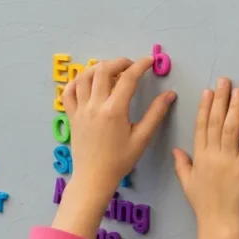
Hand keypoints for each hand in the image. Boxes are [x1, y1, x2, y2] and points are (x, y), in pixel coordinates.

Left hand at [62, 57, 175, 208]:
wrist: (94, 177)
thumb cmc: (120, 161)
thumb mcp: (142, 138)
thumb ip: (156, 114)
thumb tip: (169, 94)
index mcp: (114, 110)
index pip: (128, 78)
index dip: (141, 65)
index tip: (150, 61)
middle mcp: (95, 106)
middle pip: (103, 70)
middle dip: (119, 62)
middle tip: (130, 65)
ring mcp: (80, 110)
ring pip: (84, 77)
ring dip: (98, 68)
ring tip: (110, 71)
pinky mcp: (71, 116)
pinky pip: (69, 92)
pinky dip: (77, 82)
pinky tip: (87, 83)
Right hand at [173, 78, 238, 236]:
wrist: (219, 223)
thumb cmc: (204, 206)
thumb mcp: (187, 184)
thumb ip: (182, 165)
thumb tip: (176, 150)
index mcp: (199, 156)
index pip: (200, 126)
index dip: (204, 107)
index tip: (207, 91)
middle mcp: (212, 154)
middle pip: (214, 121)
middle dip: (219, 99)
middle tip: (224, 81)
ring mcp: (228, 159)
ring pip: (230, 127)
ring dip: (235, 107)